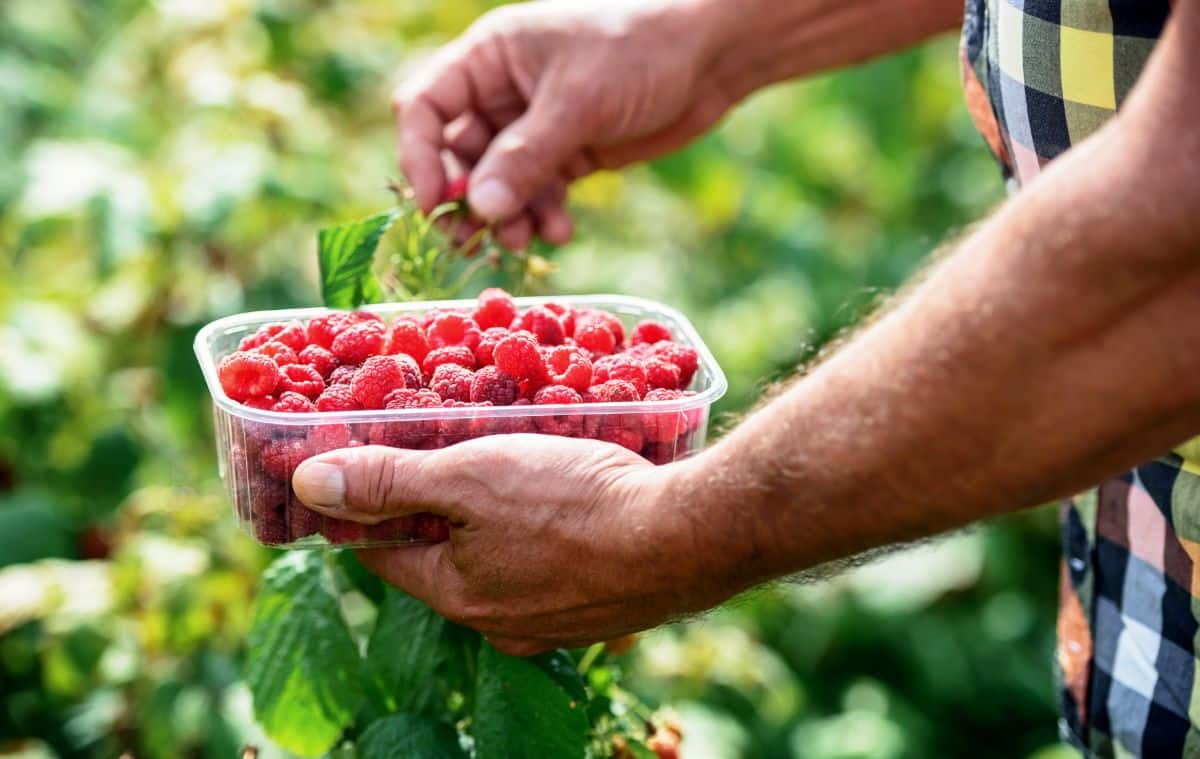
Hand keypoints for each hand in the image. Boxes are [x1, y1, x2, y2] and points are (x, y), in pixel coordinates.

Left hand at [292, 435, 733, 655]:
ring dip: (494, 518)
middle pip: (443, 557)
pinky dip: (544, 532)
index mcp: (457, 594)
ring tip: (509, 462)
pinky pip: (551, 566)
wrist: (689, 537)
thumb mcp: (471, 475)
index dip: (368, 505)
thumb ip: (391, 479)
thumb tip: (307, 485)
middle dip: (437, 506)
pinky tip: (567, 495)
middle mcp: (499, 623)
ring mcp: (553, 622)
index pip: (383, 552)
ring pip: (500, 561)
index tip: (365, 464)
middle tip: (445, 449)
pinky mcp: (599, 608)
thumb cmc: (576, 503)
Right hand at [393, 0, 737, 249]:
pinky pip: (538, 192)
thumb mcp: (578, 101)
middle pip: (458, 154)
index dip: (419, 156)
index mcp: (489, 57)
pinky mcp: (569, 152)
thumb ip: (526, 157)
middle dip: (469, 199)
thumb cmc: (640, 51)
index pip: (425, 107)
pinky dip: (543, 215)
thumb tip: (480, 210)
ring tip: (525, 239)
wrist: (711, 57)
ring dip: (508, 215)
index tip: (434, 204)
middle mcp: (503, 92)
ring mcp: (535, 125)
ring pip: (499, 182)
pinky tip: (561, 231)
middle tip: (474, 242)